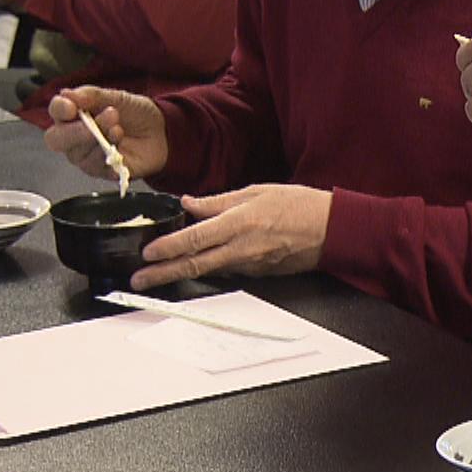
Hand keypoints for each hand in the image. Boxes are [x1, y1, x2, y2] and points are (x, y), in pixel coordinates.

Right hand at [44, 87, 170, 181]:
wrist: (162, 132)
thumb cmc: (136, 114)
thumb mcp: (118, 97)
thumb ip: (93, 95)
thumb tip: (68, 93)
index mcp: (74, 115)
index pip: (56, 112)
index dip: (59, 109)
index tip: (71, 107)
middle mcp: (74, 138)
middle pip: (56, 139)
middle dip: (74, 132)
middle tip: (91, 124)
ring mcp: (86, 157)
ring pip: (78, 154)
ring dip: (98, 139)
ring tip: (117, 128)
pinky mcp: (101, 172)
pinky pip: (96, 168)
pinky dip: (107, 155)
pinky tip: (120, 144)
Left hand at [130, 183, 330, 287]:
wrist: (333, 230)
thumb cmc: (300, 205)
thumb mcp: (256, 191)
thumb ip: (219, 201)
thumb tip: (189, 204)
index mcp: (240, 223)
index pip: (195, 239)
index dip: (168, 248)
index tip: (148, 254)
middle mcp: (242, 248)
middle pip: (194, 264)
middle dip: (162, 274)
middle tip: (139, 280)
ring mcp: (250, 265)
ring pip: (208, 270)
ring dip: (182, 271)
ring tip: (159, 272)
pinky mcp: (258, 273)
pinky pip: (228, 270)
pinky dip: (210, 267)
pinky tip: (200, 263)